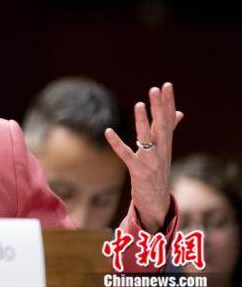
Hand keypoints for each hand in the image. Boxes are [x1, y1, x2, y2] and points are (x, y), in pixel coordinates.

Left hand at [104, 82, 183, 232]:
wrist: (157, 202)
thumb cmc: (159, 171)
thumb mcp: (165, 149)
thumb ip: (169, 129)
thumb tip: (178, 112)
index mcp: (166, 143)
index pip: (168, 119)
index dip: (168, 102)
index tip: (167, 85)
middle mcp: (161, 151)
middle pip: (161, 125)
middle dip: (158, 107)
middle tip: (155, 89)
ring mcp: (150, 161)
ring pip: (147, 138)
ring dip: (142, 122)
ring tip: (139, 105)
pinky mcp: (138, 171)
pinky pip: (126, 155)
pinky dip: (117, 143)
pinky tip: (108, 131)